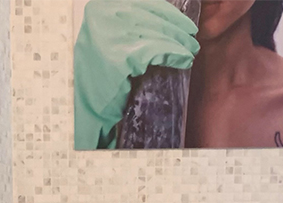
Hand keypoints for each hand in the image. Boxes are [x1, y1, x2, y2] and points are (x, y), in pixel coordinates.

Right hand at [74, 0, 199, 148]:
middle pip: (150, 18)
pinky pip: (157, 51)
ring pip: (156, 34)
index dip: (167, 13)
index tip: (185, 23)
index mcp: (99, 8)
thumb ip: (127, 23)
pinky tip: (185, 60)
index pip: (142, 3)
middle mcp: (101, 16)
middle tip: (193, 39)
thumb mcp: (108, 39)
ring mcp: (110, 35)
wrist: (89, 110)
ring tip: (192, 51)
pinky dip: (174, 55)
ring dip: (179, 43)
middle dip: (176, 29)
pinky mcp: (120, 56)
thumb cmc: (100, 78)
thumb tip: (164, 18)